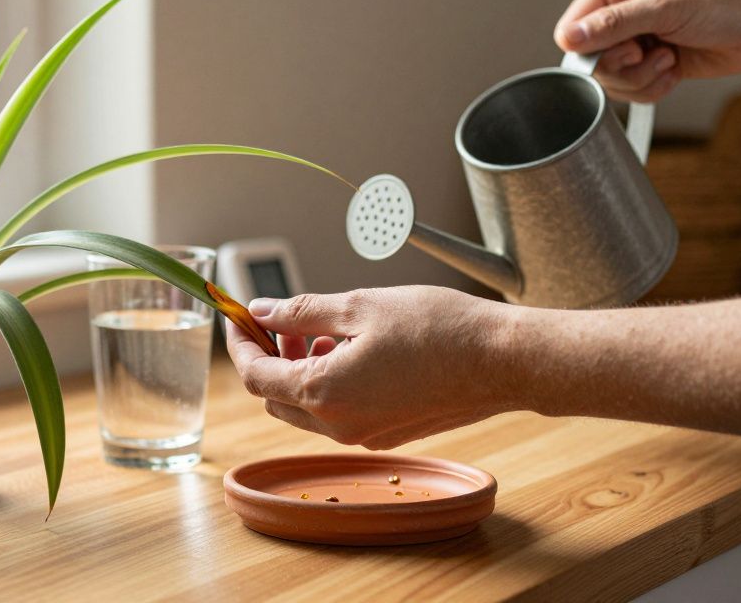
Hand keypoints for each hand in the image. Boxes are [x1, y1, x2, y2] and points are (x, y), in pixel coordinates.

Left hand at [224, 286, 518, 448]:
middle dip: (269, 358)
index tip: (238, 316)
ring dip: (301, 370)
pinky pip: (339, 413)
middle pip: (276, 397)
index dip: (240, 343)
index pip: (255, 376)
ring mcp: (363, 435)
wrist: (503, 361)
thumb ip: (301, 312)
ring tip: (323, 330)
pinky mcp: (387, 433)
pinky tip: (352, 349)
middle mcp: (338, 425)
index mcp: (323, 392)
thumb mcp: (359, 306)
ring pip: (307, 407)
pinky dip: (330, 383)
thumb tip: (261, 312)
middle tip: (283, 322)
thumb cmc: (438, 328)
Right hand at [554, 0, 740, 101]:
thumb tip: (570, 37)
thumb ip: (614, 24)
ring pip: (610, 79)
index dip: (589, 49)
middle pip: (589, 59)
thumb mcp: (665, 7)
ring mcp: (635, 37)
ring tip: (667, 59)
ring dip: (640, 79)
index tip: (623, 50)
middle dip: (622, 67)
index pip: (572, 27)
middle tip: (650, 53)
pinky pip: (631, 89)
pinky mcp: (650, 61)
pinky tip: (673, 69)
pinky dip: (652, 88)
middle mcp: (621, 10)